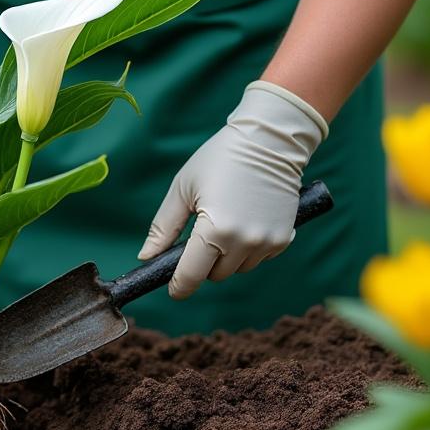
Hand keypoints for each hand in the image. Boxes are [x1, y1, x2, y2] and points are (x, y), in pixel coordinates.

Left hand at [138, 81, 328, 298]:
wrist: (269, 140)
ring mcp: (267, 242)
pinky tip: (246, 219)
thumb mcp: (182, 189)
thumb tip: (146, 257)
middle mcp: (243, 241)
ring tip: (226, 220)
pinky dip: (248, 248)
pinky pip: (258, 258)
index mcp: (214, 230)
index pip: (191, 275)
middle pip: (215, 274)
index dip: (179, 286)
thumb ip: (163, 227)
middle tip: (202, 231)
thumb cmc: (219, 159)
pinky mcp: (284, 238)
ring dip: (227, 256)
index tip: (173, 288)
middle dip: (204, 261)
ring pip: (237, 269)